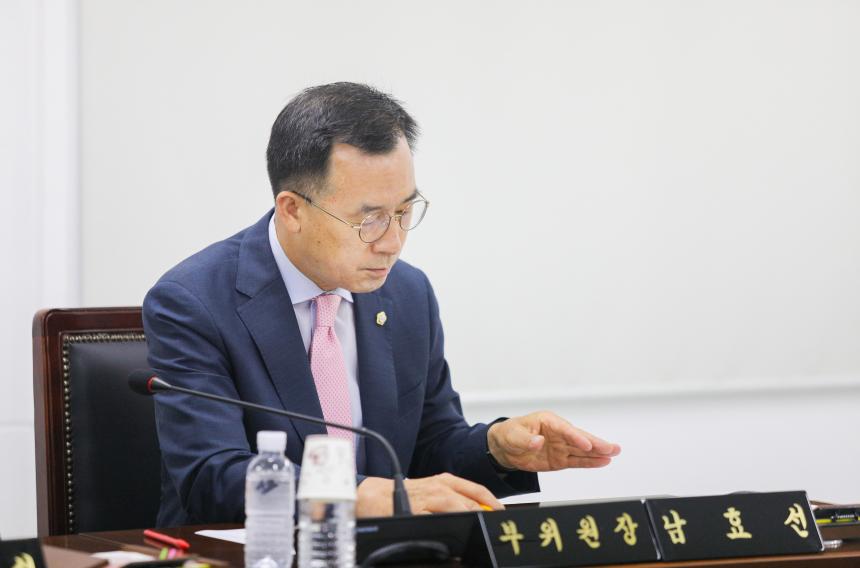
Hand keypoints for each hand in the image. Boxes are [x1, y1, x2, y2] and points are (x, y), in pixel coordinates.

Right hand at [355, 473, 503, 516]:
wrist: (374, 495)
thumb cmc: (404, 495)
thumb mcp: (430, 491)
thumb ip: (451, 499)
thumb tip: (473, 511)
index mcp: (445, 481)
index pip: (476, 490)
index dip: (492, 502)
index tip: (502, 512)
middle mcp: (439, 487)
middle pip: (470, 500)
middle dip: (485, 513)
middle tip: (495, 524)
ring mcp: (429, 498)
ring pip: (457, 506)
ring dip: (471, 516)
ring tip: (481, 526)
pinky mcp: (417, 510)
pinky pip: (437, 518)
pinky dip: (450, 524)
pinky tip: (456, 531)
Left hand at [487, 411, 620, 470]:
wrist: (505, 447)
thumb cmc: (509, 434)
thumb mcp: (513, 436)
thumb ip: (526, 440)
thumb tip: (537, 442)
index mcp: (548, 421)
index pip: (565, 429)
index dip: (576, 437)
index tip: (587, 445)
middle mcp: (558, 433)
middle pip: (579, 438)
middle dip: (596, 443)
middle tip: (612, 448)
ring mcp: (561, 446)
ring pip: (582, 450)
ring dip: (598, 452)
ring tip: (615, 452)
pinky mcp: (560, 459)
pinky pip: (577, 461)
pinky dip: (590, 462)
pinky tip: (603, 462)